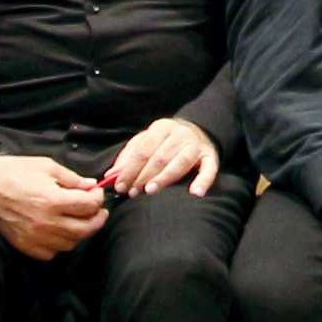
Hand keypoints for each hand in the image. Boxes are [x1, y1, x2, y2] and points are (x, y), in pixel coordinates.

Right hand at [0, 149, 108, 258]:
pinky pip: (51, 253)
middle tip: (98, 212)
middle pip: (85, 229)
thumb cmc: (14, 172)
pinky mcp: (24, 245)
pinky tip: (59, 231)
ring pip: (70, 243)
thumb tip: (91, 186)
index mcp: (53, 200)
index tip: (96, 193)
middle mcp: (46, 222)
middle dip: (97, 219)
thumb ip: (72, 179)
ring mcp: (34, 237)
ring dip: (80, 232)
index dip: (98, 198)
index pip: (89, 206)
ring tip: (78, 220)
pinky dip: (59, 244)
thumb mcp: (47, 166)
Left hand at [103, 116, 221, 196]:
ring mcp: (196, 145)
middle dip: (144, 175)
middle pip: (160, 156)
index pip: (142, 150)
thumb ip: (128, 158)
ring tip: (151, 190)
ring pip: (180, 161)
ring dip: (165, 177)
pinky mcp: (210, 156)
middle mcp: (179, 134)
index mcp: (161, 128)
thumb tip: (110, 176)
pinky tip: (196, 193)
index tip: (120, 186)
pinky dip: (203, 180)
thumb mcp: (146, 142)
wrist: (199, 131)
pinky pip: (209, 168)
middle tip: (133, 192)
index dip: (130, 169)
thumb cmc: (166, 142)